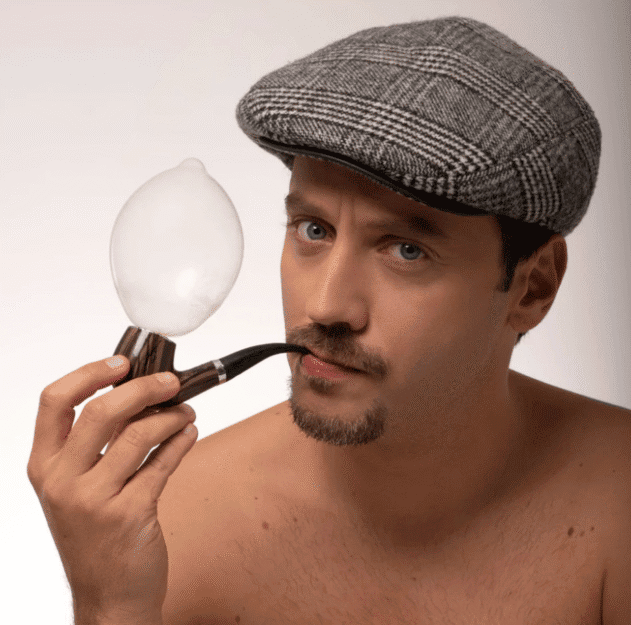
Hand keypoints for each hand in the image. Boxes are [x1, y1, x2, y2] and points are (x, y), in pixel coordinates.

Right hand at [27, 356, 197, 623]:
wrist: (108, 596)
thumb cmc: (96, 535)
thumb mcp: (79, 488)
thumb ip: (98, 444)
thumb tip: (138, 393)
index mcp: (44, 466)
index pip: (54, 401)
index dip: (89, 373)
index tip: (122, 362)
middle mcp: (62, 481)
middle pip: (101, 411)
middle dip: (144, 387)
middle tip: (172, 381)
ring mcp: (94, 500)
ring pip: (139, 434)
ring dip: (171, 416)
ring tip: (186, 413)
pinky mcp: (130, 514)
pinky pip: (163, 462)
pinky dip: (182, 441)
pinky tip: (189, 433)